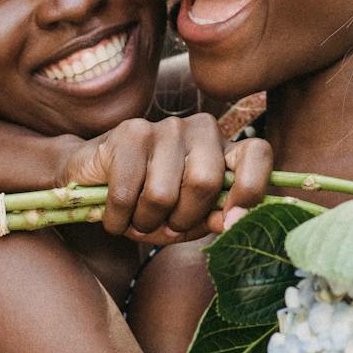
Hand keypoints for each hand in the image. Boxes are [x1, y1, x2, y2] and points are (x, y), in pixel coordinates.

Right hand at [60, 115, 271, 243]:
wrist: (94, 181)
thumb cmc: (150, 204)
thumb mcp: (187, 219)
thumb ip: (212, 218)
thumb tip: (232, 221)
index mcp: (223, 149)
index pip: (257, 154)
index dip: (251, 190)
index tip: (232, 221)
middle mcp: (201, 129)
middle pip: (205, 182)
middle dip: (183, 219)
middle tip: (166, 226)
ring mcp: (165, 127)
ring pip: (163, 194)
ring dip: (146, 222)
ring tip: (137, 218)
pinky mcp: (130, 132)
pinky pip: (127, 195)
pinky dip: (119, 220)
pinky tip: (115, 216)